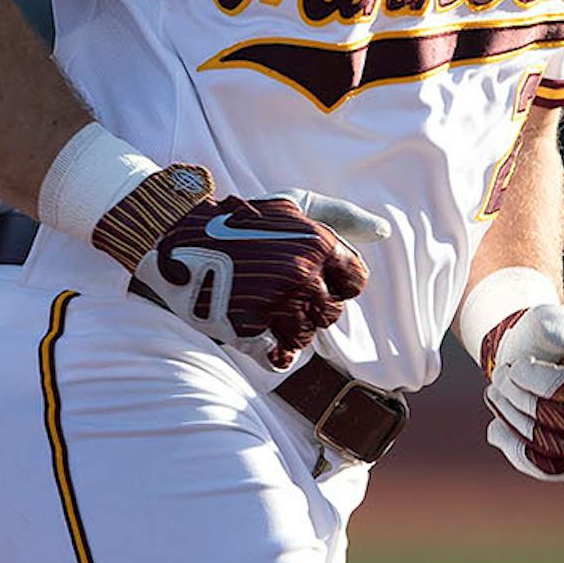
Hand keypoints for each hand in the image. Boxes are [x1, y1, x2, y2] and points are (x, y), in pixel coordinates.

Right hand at [93, 166, 389, 368]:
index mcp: (317, 244)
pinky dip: (274, 355)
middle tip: (284, 294)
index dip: (338, 283)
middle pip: (330, 314)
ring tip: (267, 311)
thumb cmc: (243, 217)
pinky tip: (264, 342)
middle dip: (312, 308)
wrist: (178, 234)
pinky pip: (278, 358)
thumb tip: (384, 232)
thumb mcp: (293, 204)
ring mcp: (272, 303)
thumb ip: (342, 216)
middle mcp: (300, 274)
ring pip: (306, 338)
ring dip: (290, 330)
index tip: (315, 278)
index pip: (355, 282)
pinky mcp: (244, 328)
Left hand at [479, 303, 563, 482]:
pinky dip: (518, 452)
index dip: (544, 382)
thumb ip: (552, 326)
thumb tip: (561, 340)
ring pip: (557, 448)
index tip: (513, 368)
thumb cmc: (543, 340)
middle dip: (524, 401)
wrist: (537, 363)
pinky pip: (550, 469)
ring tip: (494, 396)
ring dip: (516, 424)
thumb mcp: (547, 322)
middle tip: (497, 378)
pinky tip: (496, 429)